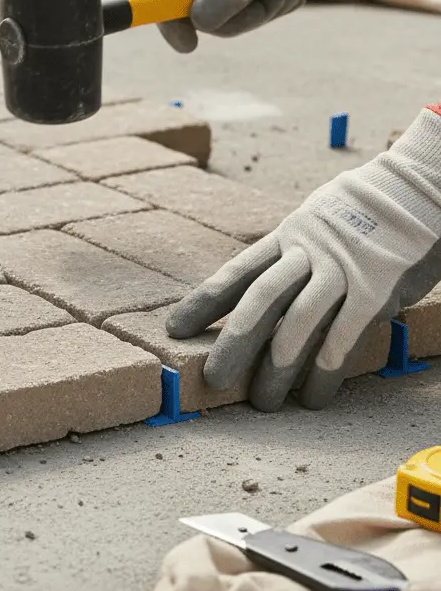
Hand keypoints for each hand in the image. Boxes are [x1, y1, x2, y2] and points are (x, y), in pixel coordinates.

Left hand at [166, 106, 440, 411]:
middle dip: (232, 344)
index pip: (235, 273)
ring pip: (297, 324)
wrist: (417, 188)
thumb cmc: (363, 212)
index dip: (202, 303)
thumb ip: (290, 255)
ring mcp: (342, 272)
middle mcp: (307, 253)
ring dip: (277, 368)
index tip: (174, 329)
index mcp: (286, 237)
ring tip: (263, 401)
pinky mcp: (376, 290)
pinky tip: (314, 397)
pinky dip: (325, 371)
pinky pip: (344, 338)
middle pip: (258, 302)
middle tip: (213, 380)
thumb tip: (261, 289)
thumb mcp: (315, 222)